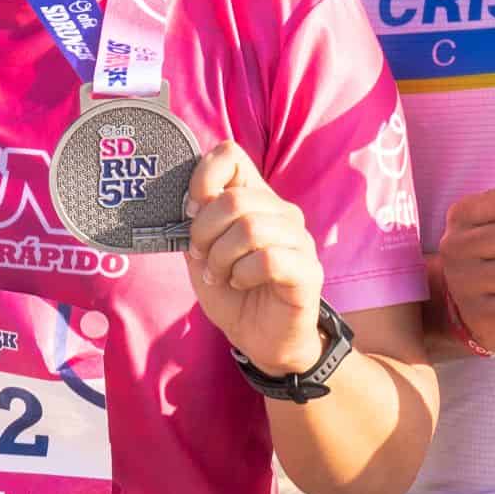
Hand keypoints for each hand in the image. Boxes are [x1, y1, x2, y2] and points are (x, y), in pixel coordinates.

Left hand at [183, 144, 328, 376]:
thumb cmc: (234, 292)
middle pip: (235, 199)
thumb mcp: (202, 255)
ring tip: (219, 274)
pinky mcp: (307, 271)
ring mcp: (298, 240)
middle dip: (204, 232)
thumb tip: (187, 204)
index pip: (231, 154)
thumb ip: (194, 225)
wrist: (262, 339)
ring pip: (251, 228)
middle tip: (202, 257)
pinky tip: (241, 283)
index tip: (191, 210)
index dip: (204, 176)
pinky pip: (269, 259)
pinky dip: (244, 274)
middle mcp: (281, 212)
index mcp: (254, 199)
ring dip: (222, 257)